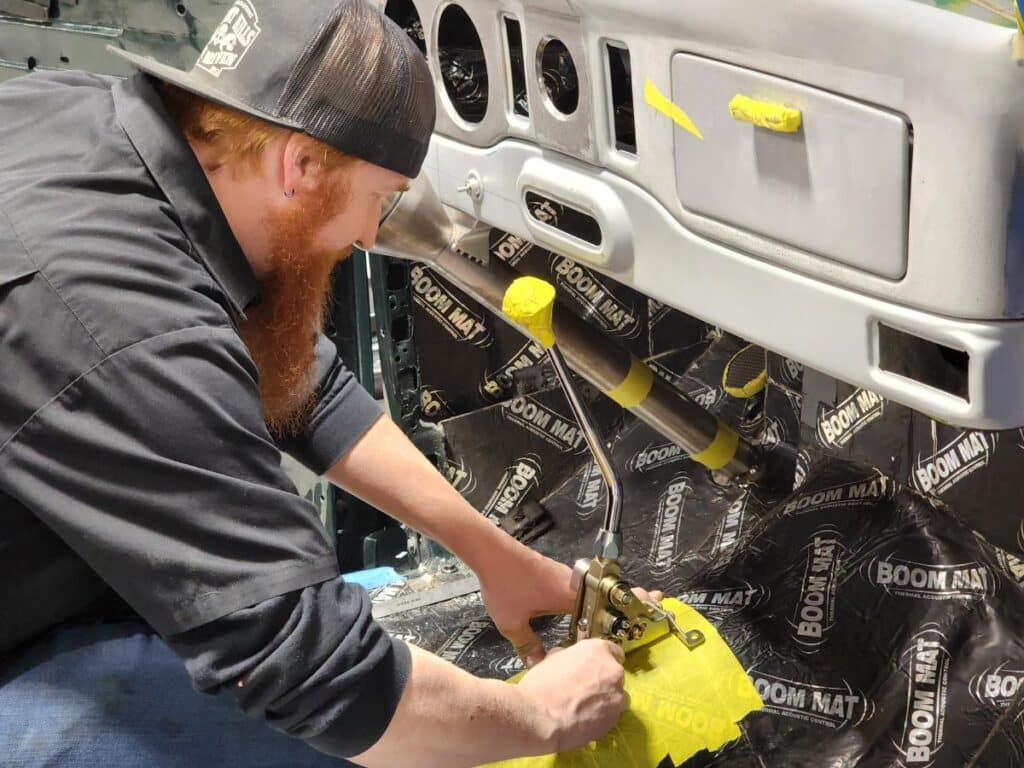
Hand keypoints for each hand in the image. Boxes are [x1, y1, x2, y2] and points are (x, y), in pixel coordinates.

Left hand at [477, 544, 665, 667]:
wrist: (490, 551)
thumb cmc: (504, 585)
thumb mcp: (513, 623)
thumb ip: (528, 646)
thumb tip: (539, 666)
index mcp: (570, 597)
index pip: (606, 608)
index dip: (627, 613)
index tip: (648, 614)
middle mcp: (573, 584)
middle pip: (607, 594)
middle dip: (627, 601)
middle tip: (651, 603)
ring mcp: (565, 576)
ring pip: (594, 590)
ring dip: (607, 599)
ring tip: (621, 612)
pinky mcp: (554, 571)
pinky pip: (580, 587)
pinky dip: (590, 596)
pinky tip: (584, 608)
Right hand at [517, 639, 626, 752]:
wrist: (540, 716)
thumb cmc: (542, 684)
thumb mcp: (552, 658)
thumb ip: (570, 656)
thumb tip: (570, 661)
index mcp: (598, 650)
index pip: (613, 651)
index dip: (602, 661)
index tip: (594, 668)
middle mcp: (613, 671)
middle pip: (615, 675)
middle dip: (603, 681)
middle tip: (585, 690)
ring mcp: (616, 697)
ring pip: (617, 697)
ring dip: (606, 700)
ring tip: (586, 708)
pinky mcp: (613, 720)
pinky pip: (611, 716)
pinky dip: (601, 717)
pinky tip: (584, 720)